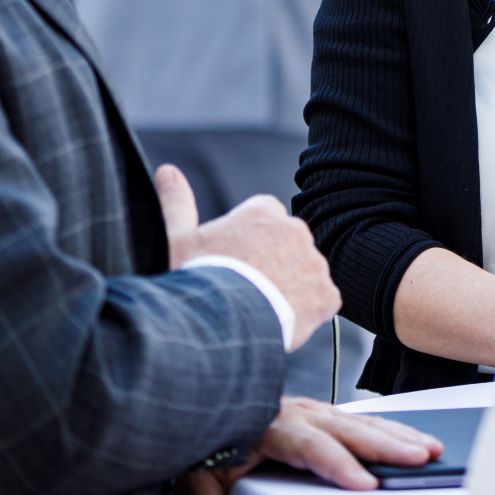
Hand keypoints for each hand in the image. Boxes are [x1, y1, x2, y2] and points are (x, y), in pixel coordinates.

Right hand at [155, 164, 341, 350]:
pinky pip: (321, 301)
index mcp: (263, 212)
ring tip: (260, 309)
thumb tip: (168, 171)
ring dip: (291, 287)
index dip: (249, 243)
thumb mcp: (178, 238)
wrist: (218, 323)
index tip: (234, 263)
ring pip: (306, 273)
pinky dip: (306, 312)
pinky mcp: (327, 294)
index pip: (265, 219)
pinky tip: (281, 321)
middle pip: (288, 246)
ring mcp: (314, 263)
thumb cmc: (195, 279)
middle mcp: (295, 230)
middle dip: (273, 263)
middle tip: (246, 289)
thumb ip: (177, 202)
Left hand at [177, 399, 446, 494]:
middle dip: (387, 446)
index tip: (367, 483)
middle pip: (349, 430)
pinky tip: (413, 437)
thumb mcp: (198, 480)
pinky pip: (361, 418)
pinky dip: (391, 428)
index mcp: (270, 427)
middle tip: (421, 459)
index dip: (339, 466)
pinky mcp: (322, 412)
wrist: (203, 397)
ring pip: (362, 421)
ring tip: (430, 449)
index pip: (311, 447)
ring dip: (399, 435)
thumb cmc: (205, 437)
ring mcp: (313, 410)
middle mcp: (298, 414)